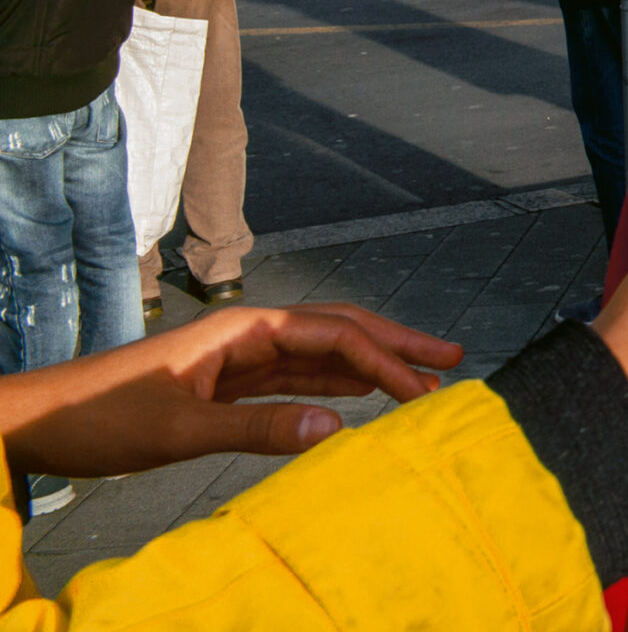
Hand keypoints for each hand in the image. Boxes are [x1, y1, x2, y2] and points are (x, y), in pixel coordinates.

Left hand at [0, 304, 463, 479]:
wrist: (39, 422)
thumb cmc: (100, 419)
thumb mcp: (181, 429)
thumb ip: (259, 430)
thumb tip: (338, 433)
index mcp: (243, 329)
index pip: (333, 336)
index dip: (385, 360)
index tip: (424, 388)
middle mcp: (248, 335)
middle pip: (338, 329)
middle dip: (396, 342)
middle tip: (452, 358)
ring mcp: (238, 358)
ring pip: (321, 354)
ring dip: (372, 363)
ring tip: (421, 376)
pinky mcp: (226, 385)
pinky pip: (295, 379)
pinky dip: (335, 385)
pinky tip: (360, 395)